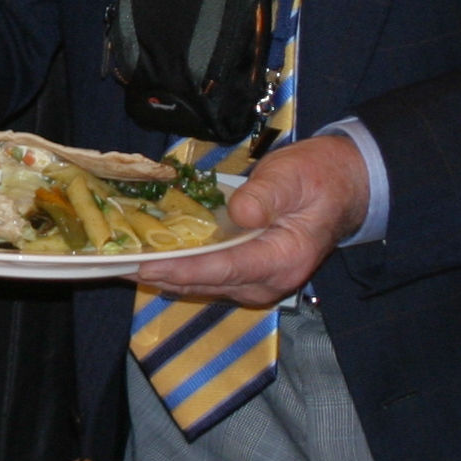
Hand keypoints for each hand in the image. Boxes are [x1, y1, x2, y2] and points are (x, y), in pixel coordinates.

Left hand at [137, 133, 367, 308]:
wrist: (343, 188)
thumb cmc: (317, 178)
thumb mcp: (292, 176)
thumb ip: (266, 196)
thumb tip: (239, 214)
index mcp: (284, 258)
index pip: (224, 269)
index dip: (182, 268)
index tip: (145, 264)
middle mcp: (270, 281)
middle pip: (207, 283)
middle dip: (161, 274)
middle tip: (117, 263)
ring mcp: (260, 283)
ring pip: (204, 284)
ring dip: (165, 274)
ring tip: (123, 261)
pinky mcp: (249, 276)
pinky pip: (209, 277)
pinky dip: (180, 268)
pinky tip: (151, 256)